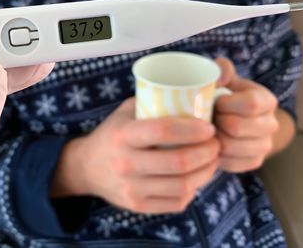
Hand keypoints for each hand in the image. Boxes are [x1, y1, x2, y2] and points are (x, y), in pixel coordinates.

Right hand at [51, 98, 219, 213]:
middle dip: (207, 153)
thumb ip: (152, 103)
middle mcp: (125, 163)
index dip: (192, 129)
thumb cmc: (113, 134)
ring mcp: (131, 188)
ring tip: (213, 160)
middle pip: (178, 162)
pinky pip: (176, 202)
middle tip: (216, 144)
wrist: (86, 167)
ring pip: (182, 185)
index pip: (163, 131)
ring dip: (206, 172)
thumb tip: (190, 96)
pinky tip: (197, 178)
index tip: (209, 127)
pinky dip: (193, 190)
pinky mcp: (138, 206)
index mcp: (123, 135)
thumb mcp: (125, 112)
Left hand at [214, 58, 278, 172]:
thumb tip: (220, 77)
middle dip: (216, 122)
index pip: (250, 104)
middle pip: (238, 128)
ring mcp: (264, 146)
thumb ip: (222, 69)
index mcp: (266, 100)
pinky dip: (215, 155)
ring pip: (231, 147)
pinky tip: (210, 145)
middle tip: (207, 118)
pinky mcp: (253, 162)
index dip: (226, 104)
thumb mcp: (224, 78)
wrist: (230, 119)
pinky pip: (230, 163)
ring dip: (213, 139)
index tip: (215, 102)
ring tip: (206, 131)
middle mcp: (271, 124)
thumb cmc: (223, 95)